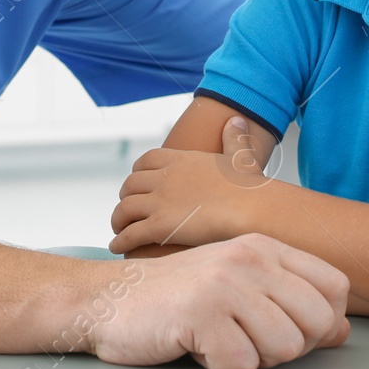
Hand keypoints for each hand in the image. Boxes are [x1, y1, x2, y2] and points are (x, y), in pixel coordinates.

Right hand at [85, 233, 350, 368]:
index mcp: (263, 247)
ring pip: (284, 348)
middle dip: (289, 346)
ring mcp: (224, 284)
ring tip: (219, 338)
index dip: (324, 320)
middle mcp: (248, 259)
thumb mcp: (238, 284)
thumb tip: (341, 328)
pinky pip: (241, 364)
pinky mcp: (199, 314)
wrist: (108, 299)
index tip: (290, 327)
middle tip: (248, 337)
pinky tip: (196, 345)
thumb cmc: (175, 296)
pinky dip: (219, 365)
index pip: (334, 287)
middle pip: (316, 322)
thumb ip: (289, 300)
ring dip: (252, 357)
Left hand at [109, 143, 261, 254]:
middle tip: (127, 210)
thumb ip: (235, 138)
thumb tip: (237, 120)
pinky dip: (120, 242)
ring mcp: (160, 201)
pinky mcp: (159, 226)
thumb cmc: (250, 187)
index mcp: (181, 160)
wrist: (251, 207)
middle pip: (130, 184)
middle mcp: (165, 178)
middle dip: (125, 197)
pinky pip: (130, 234)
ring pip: (124, 208)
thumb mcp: (240, 157)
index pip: (147, 160)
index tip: (137, 183)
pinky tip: (118, 248)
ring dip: (118, 220)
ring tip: (119, 230)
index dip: (137, 172)